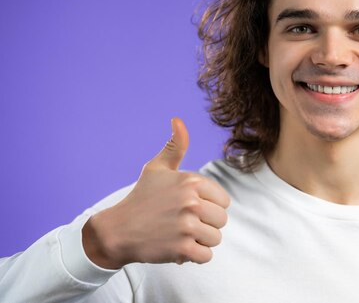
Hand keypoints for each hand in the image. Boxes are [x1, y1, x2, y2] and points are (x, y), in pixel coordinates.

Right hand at [82, 118, 229, 268]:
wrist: (117, 230)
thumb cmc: (141, 198)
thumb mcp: (157, 169)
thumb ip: (175, 146)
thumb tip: (178, 120)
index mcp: (191, 181)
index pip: (224, 200)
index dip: (209, 206)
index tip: (188, 208)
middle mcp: (191, 202)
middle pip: (222, 220)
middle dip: (206, 225)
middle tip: (183, 223)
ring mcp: (186, 226)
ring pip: (215, 238)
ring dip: (200, 241)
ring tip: (180, 234)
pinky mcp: (181, 249)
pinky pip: (206, 256)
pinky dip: (194, 256)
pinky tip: (178, 248)